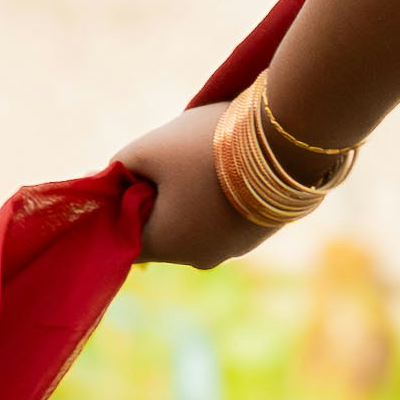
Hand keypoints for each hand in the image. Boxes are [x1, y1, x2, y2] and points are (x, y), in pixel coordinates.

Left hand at [115, 104, 280, 268]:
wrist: (289, 141)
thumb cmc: (207, 146)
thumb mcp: (148, 147)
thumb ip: (119, 167)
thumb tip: (110, 182)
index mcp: (167, 245)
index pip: (123, 234)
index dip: (119, 203)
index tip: (130, 171)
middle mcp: (199, 258)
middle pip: (161, 229)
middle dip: (158, 195)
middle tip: (169, 157)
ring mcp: (234, 250)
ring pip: (193, 223)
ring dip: (189, 195)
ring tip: (205, 158)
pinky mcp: (260, 234)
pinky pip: (224, 219)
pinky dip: (219, 197)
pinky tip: (230, 167)